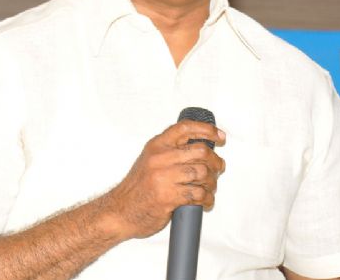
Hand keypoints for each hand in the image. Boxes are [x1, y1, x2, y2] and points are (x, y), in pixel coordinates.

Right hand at [104, 120, 225, 239]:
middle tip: (219, 168)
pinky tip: (205, 201)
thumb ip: (170, 151)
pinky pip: (198, 194)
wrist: (120, 211)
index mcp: (156, 145)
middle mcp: (160, 158)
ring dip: (212, 182)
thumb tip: (200, 148)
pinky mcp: (168, 197)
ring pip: (202, 173)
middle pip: (201, 151)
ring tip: (210, 188)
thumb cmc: (137, 188)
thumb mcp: (149, 160)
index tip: (220, 136)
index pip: (185, 128)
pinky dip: (207, 199)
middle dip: (216, 161)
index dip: (207, 130)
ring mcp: (164, 178)